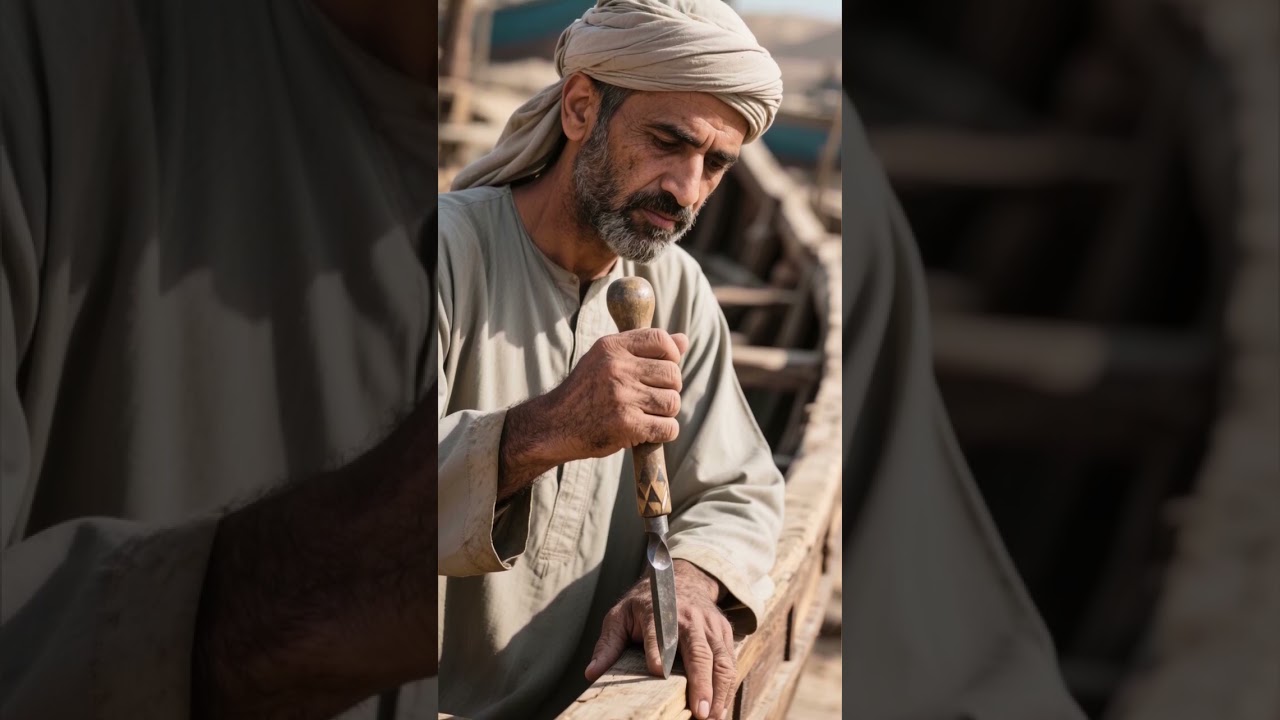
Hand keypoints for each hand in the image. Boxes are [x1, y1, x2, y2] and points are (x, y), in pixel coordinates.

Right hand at [546, 328, 690, 459]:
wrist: (554, 425)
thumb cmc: (585, 391)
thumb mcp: (606, 359)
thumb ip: (644, 348)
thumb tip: (684, 340)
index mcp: (611, 347)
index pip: (661, 340)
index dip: (671, 354)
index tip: (663, 368)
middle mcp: (617, 368)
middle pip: (673, 374)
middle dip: (669, 388)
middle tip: (651, 397)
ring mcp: (622, 397)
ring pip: (673, 402)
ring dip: (665, 412)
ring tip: (646, 413)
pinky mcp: (627, 426)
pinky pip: (669, 428)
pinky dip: (664, 432)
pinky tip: (647, 431)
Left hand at [585, 560, 736, 719]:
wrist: (681, 579)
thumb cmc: (645, 604)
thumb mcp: (620, 616)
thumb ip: (608, 644)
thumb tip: (591, 673)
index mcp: (658, 611)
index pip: (658, 632)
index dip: (657, 650)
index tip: (656, 671)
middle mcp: (688, 617)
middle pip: (699, 651)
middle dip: (701, 683)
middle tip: (700, 713)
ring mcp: (709, 624)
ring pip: (721, 659)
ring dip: (720, 690)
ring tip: (713, 717)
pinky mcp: (723, 631)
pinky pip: (730, 661)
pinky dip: (728, 686)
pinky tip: (721, 708)